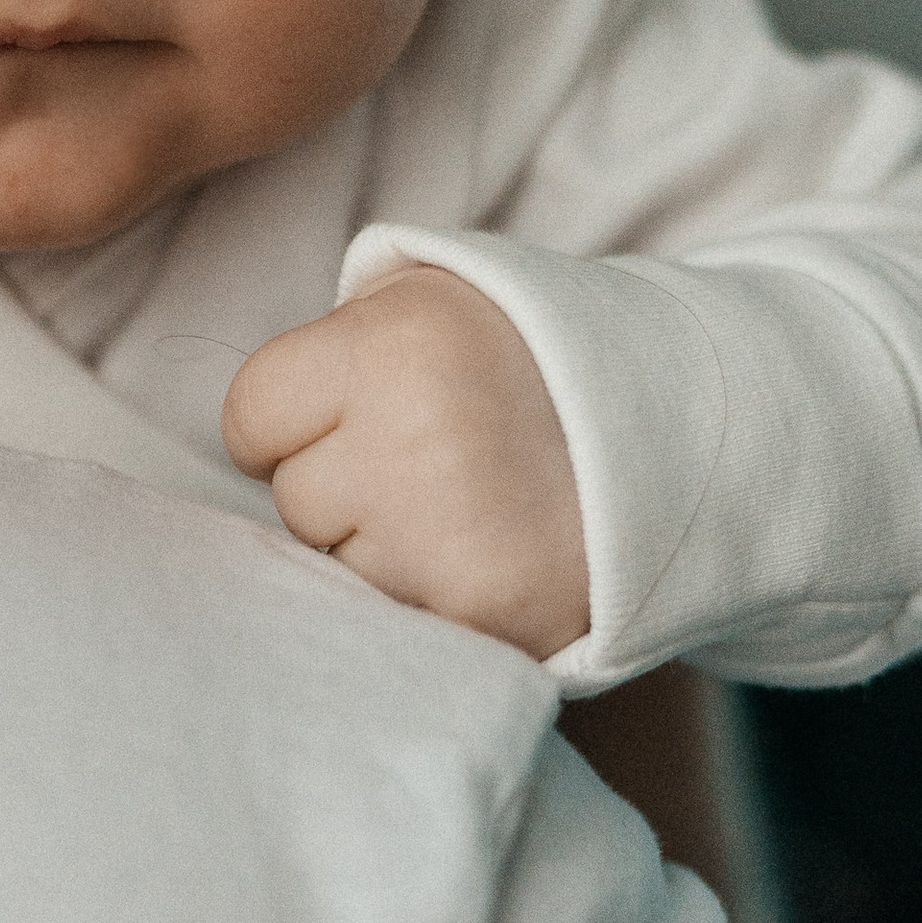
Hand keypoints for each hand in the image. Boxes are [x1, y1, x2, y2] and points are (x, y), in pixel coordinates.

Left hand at [221, 264, 588, 661]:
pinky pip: (401, 621)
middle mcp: (412, 439)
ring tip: (471, 506)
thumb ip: (329, 342)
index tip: (347, 414)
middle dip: (345, 488)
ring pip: (343, 570)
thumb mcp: (425, 301)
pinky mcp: (484, 616)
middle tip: (432, 460)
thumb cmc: (518, 359)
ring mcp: (448, 537)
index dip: (288, 422)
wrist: (675, 428)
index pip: (248, 417)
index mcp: (387, 347)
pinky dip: (435, 601)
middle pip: (296, 501)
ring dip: (389, 550)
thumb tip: (246, 426)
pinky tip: (492, 554)